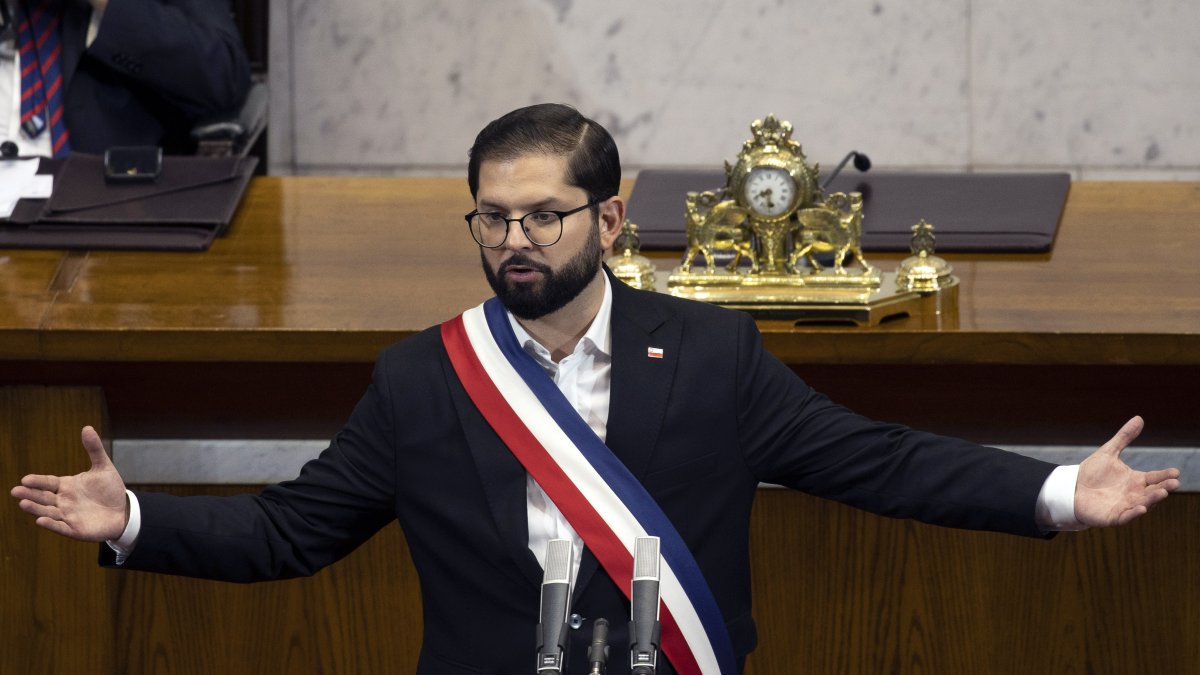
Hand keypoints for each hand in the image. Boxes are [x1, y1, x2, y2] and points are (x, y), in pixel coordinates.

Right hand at [9, 426, 128, 541]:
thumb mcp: (103, 467)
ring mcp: (67, 516)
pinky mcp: (75, 530)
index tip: (25, 479)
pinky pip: (61, 527)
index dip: (37, 481)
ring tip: (23, 503)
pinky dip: (51, 525)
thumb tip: (87, 427)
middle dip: (30, 494)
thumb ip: (94, 449)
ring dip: (36, 509)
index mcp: (66, 486)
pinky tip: (40, 521)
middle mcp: (63, 501)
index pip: (47, 483)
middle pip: (43, 497)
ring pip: (48, 512)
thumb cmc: (110, 490)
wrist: (123, 511)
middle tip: (15, 491)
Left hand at [1074, 416, 1180, 526]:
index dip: (1165, 475)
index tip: (1176, 472)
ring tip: (1161, 493)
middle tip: (1174, 483)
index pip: (1154, 477)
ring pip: (1143, 504)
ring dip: (1153, 500)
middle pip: (1153, 492)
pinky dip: (1134, 514)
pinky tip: (1141, 508)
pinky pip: (1126, 517)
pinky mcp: (1113, 517)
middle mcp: (1134, 494)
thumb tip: (1139, 418)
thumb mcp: (1109, 452)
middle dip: (1164, 488)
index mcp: (1136, 480)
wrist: (1071, 489)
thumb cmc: (1092, 473)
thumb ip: (1124, 437)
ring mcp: (1125, 506)